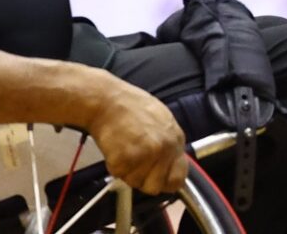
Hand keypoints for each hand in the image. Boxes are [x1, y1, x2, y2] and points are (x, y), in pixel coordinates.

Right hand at [86, 75, 187, 195]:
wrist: (107, 100)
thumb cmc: (129, 106)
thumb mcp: (161, 119)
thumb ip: (168, 143)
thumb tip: (170, 163)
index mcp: (175, 139)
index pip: (179, 177)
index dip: (166, 181)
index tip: (157, 179)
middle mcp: (164, 149)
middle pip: (155, 186)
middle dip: (143, 179)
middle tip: (134, 163)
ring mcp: (146, 155)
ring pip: (136, 183)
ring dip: (128, 172)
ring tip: (124, 149)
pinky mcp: (126, 160)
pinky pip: (120, 175)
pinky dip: (115, 165)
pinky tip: (115, 148)